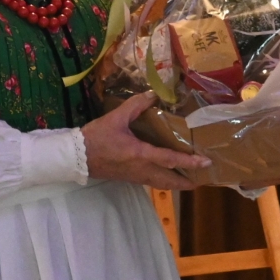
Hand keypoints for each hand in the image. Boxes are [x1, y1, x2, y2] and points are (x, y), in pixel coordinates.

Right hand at [82, 92, 211, 189]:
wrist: (74, 157)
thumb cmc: (95, 138)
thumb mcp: (115, 118)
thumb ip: (135, 105)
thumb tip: (153, 94)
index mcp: (140, 154)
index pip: (170, 160)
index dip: (189, 162)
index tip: (205, 163)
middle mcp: (141, 169)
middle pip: (169, 181)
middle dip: (186, 182)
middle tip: (202, 179)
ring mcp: (135, 177)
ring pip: (160, 184)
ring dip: (176, 184)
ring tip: (189, 180)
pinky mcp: (128, 178)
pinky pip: (151, 182)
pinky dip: (163, 181)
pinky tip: (167, 175)